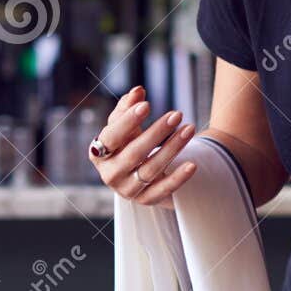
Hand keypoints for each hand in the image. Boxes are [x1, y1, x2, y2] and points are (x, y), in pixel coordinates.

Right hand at [89, 86, 198, 205]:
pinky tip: (193, 165)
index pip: (111, 137)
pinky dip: (178, 177)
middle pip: (134, 154)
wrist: (137, 173)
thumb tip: (138, 91)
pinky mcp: (146, 200)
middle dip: (156, 133)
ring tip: (188, 129)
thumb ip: (128, 107)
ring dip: (172, 149)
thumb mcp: (126, 126)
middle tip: (177, 114)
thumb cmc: (128, 143)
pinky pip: (164, 190)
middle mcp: (110, 174)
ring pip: (151, 169)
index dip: (127, 121)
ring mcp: (127, 190)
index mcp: (98, 153)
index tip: (147, 105)